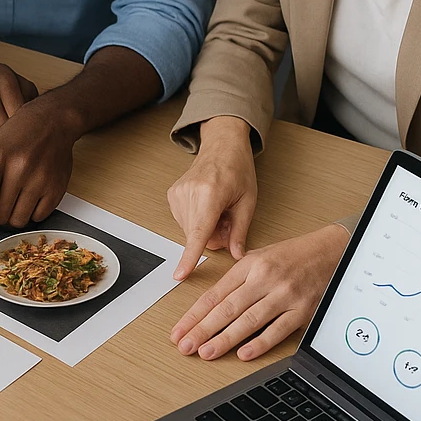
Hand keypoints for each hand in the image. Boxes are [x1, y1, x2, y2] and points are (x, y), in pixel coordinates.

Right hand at [0, 49, 37, 146]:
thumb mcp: (11, 79)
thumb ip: (29, 97)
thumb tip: (43, 123)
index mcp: (5, 79)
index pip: (21, 116)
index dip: (27, 132)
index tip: (31, 140)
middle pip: (4, 129)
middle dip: (12, 142)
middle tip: (18, 149)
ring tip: (2, 147)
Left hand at [0, 99, 74, 256]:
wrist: (52, 121)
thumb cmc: (16, 136)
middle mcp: (19, 166)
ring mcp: (40, 178)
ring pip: (17, 220)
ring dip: (12, 214)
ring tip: (16, 191)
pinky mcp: (56, 188)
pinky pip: (37, 218)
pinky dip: (30, 211)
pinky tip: (31, 191)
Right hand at [168, 116, 256, 279]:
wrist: (222, 146)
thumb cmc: (237, 169)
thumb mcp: (248, 201)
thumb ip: (239, 231)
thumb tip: (236, 256)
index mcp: (210, 193)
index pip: (199, 232)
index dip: (189, 256)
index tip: (180, 274)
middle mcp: (189, 193)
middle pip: (198, 235)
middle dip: (214, 235)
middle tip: (228, 218)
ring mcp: (177, 193)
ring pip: (191, 230)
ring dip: (206, 227)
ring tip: (218, 208)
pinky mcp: (172, 195)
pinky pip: (184, 221)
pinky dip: (197, 219)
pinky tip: (207, 205)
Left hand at [169, 224, 349, 360]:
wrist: (330, 251)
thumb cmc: (292, 256)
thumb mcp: (259, 257)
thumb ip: (236, 278)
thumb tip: (210, 302)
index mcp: (249, 266)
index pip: (215, 294)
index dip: (194, 314)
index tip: (179, 330)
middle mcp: (264, 279)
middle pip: (227, 308)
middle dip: (202, 329)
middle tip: (185, 345)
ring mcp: (284, 295)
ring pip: (248, 320)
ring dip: (224, 339)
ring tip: (205, 352)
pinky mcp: (302, 310)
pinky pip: (278, 330)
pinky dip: (260, 343)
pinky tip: (243, 353)